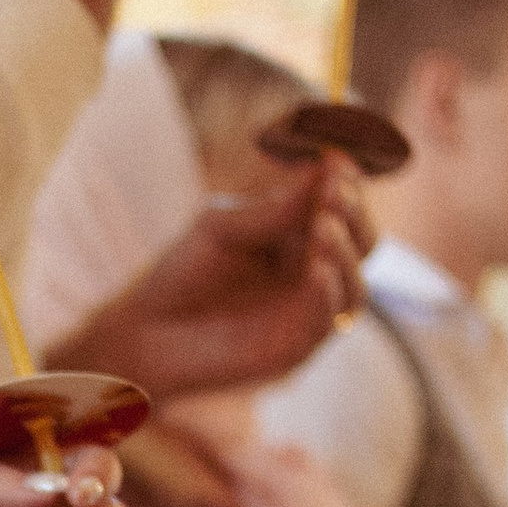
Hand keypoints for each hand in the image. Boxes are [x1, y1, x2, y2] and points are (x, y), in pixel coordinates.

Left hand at [47, 159, 368, 402]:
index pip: (342, 207)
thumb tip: (324, 168)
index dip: (346, 182)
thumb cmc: (181, 274)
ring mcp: (306, 314)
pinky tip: (318, 269)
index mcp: (298, 237)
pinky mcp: (294, 349)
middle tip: (336, 190)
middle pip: (362, 243)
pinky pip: (325, 324)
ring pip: (354, 287)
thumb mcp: (221, 227)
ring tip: (324, 225)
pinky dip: (328, 294)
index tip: (337, 156)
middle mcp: (312, 274)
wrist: (145, 331)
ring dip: (347, 254)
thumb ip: (271, 208)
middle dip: (355, 214)